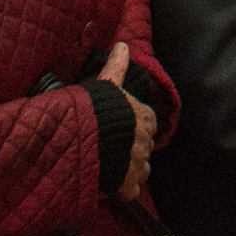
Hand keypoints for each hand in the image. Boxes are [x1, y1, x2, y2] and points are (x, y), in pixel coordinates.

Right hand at [92, 44, 155, 203]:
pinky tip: (109, 185)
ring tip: (110, 168)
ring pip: (140, 170)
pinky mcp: (130, 186)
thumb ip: (117, 66)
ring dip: (129, 170)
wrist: (88, 142)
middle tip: (112, 150)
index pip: (148, 123)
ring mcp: (139, 165)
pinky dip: (122, 190)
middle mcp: (146, 142)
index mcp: (145, 118)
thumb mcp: (106, 84)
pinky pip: (131, 191)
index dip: (134, 128)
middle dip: (132, 150)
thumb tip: (122, 44)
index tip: (121, 129)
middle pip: (143, 148)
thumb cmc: (98, 111)